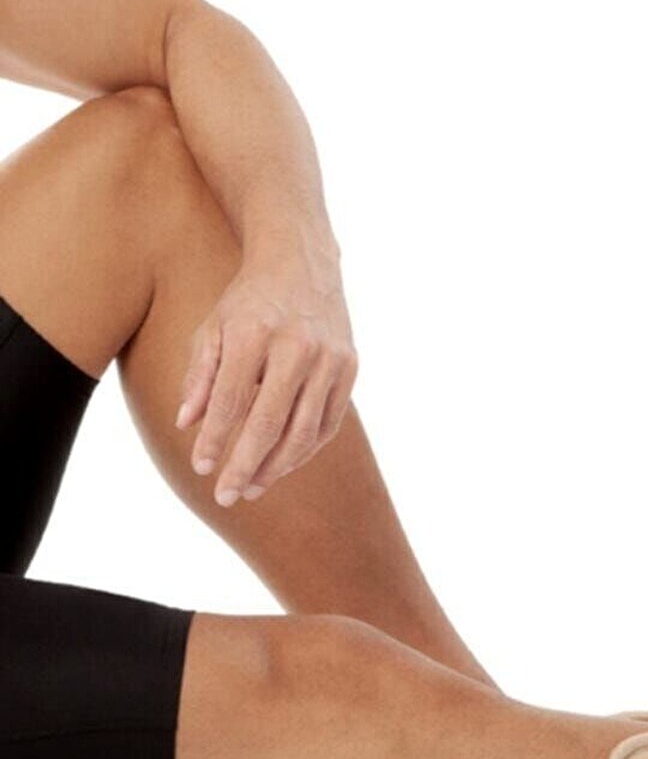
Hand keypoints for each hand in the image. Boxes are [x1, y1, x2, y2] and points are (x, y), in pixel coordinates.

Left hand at [176, 245, 357, 505]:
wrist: (301, 262)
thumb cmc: (248, 301)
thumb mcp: (213, 328)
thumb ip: (200, 376)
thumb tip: (187, 424)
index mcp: (255, 333)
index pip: (232, 401)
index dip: (215, 439)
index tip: (200, 468)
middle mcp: (297, 346)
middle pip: (269, 423)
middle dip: (245, 465)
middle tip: (225, 496)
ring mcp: (330, 358)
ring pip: (304, 431)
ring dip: (276, 467)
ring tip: (251, 487)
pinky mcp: (350, 367)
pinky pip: (328, 423)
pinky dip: (305, 450)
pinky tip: (281, 464)